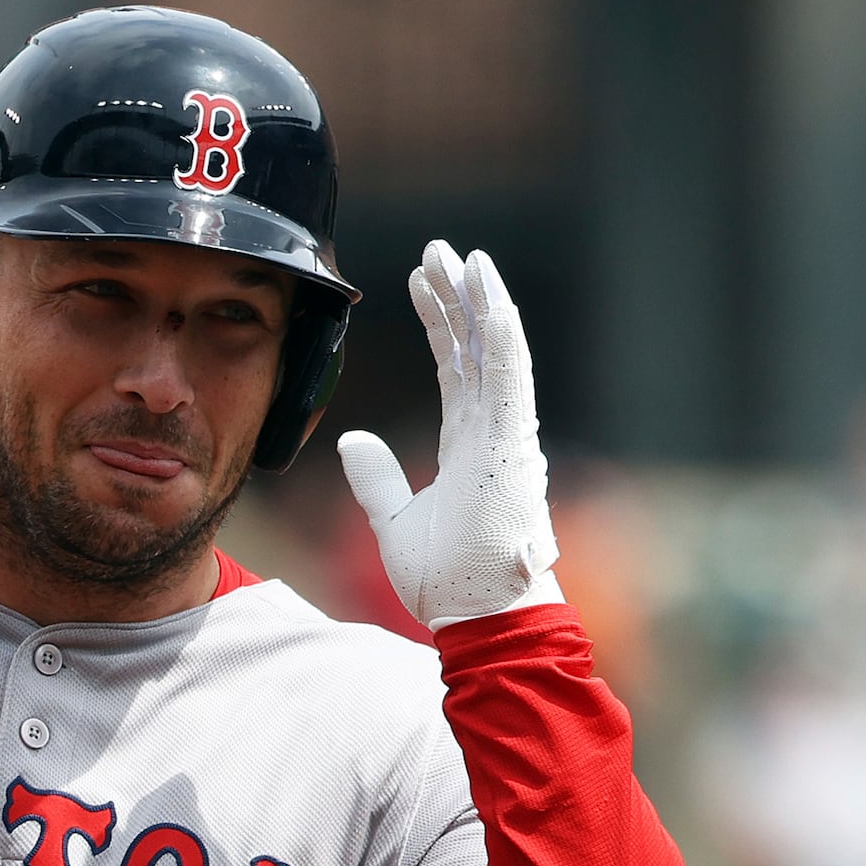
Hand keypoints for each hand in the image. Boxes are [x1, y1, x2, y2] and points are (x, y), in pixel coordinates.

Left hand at [336, 241, 563, 629]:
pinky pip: (511, 379)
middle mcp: (493, 431)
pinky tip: (490, 297)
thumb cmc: (448, 580)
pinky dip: (502, 336)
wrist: (478, 616)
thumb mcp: (392, 520)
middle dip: (457, 295)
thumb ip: (375, 477)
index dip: (439, 322)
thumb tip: (351, 440)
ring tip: (463, 255)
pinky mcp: (514, 446)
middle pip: (475, 347)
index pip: (454, 367)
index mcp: (469, 444)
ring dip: (480, 300)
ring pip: (496, 350)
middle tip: (440, 248)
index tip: (419, 282)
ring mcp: (508, 436)